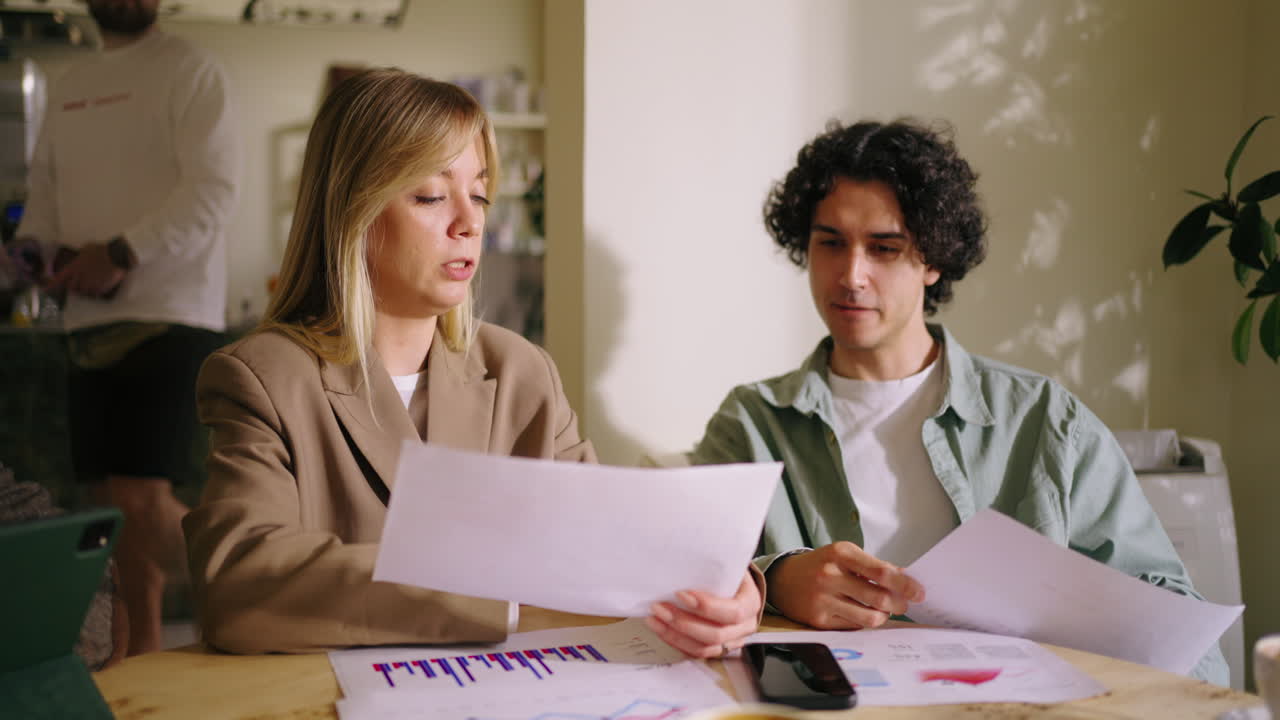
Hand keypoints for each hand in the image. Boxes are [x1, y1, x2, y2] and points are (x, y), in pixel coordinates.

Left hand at [48, 242, 124, 297]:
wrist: (117, 256)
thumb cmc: (101, 250)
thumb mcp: (86, 249)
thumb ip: (80, 258)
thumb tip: (79, 259)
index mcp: (75, 267)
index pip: (60, 278)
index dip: (52, 284)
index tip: (46, 289)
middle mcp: (80, 278)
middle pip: (71, 288)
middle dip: (72, 285)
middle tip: (78, 281)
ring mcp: (90, 284)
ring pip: (83, 292)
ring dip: (84, 288)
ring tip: (90, 282)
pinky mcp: (100, 289)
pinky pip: (94, 293)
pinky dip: (94, 290)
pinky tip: (99, 283)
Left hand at [645, 569, 761, 658]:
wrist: (737, 587)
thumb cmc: (730, 574)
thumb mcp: (729, 565)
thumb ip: (713, 566)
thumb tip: (683, 556)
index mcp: (750, 603)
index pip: (732, 612)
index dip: (706, 607)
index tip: (680, 594)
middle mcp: (745, 626)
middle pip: (715, 634)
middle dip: (683, 622)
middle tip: (659, 608)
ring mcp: (732, 641)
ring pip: (703, 648)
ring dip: (674, 635)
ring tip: (654, 619)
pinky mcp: (717, 649)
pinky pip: (695, 653)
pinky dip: (675, 642)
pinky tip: (660, 629)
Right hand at [767, 542, 924, 629]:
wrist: (784, 579)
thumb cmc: (822, 565)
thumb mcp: (845, 555)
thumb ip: (874, 565)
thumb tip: (906, 577)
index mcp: (841, 554)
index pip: (882, 572)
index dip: (905, 584)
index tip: (919, 591)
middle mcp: (830, 575)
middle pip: (879, 598)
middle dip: (900, 604)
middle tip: (904, 604)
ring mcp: (823, 599)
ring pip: (870, 617)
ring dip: (884, 616)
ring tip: (885, 610)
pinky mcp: (820, 620)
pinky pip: (854, 627)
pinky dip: (865, 622)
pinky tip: (864, 614)